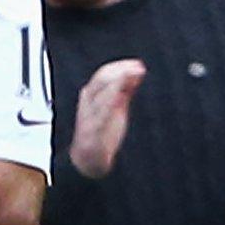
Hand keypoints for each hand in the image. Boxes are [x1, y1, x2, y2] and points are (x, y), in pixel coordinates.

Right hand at [69, 59, 145, 178]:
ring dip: (116, 83)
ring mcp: (90, 116)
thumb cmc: (101, 131)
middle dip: (119, 72)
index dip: (120, 67)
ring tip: (130, 76)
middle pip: (101, 80)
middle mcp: (89, 102)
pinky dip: (108, 103)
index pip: (103, 74)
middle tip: (137, 68)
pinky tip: (118, 97)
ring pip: (100, 94)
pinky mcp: (92, 131)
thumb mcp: (114, 107)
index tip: (136, 64)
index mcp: (92, 94)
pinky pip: (100, 115)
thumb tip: (136, 72)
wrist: (87, 160)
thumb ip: (124, 90)